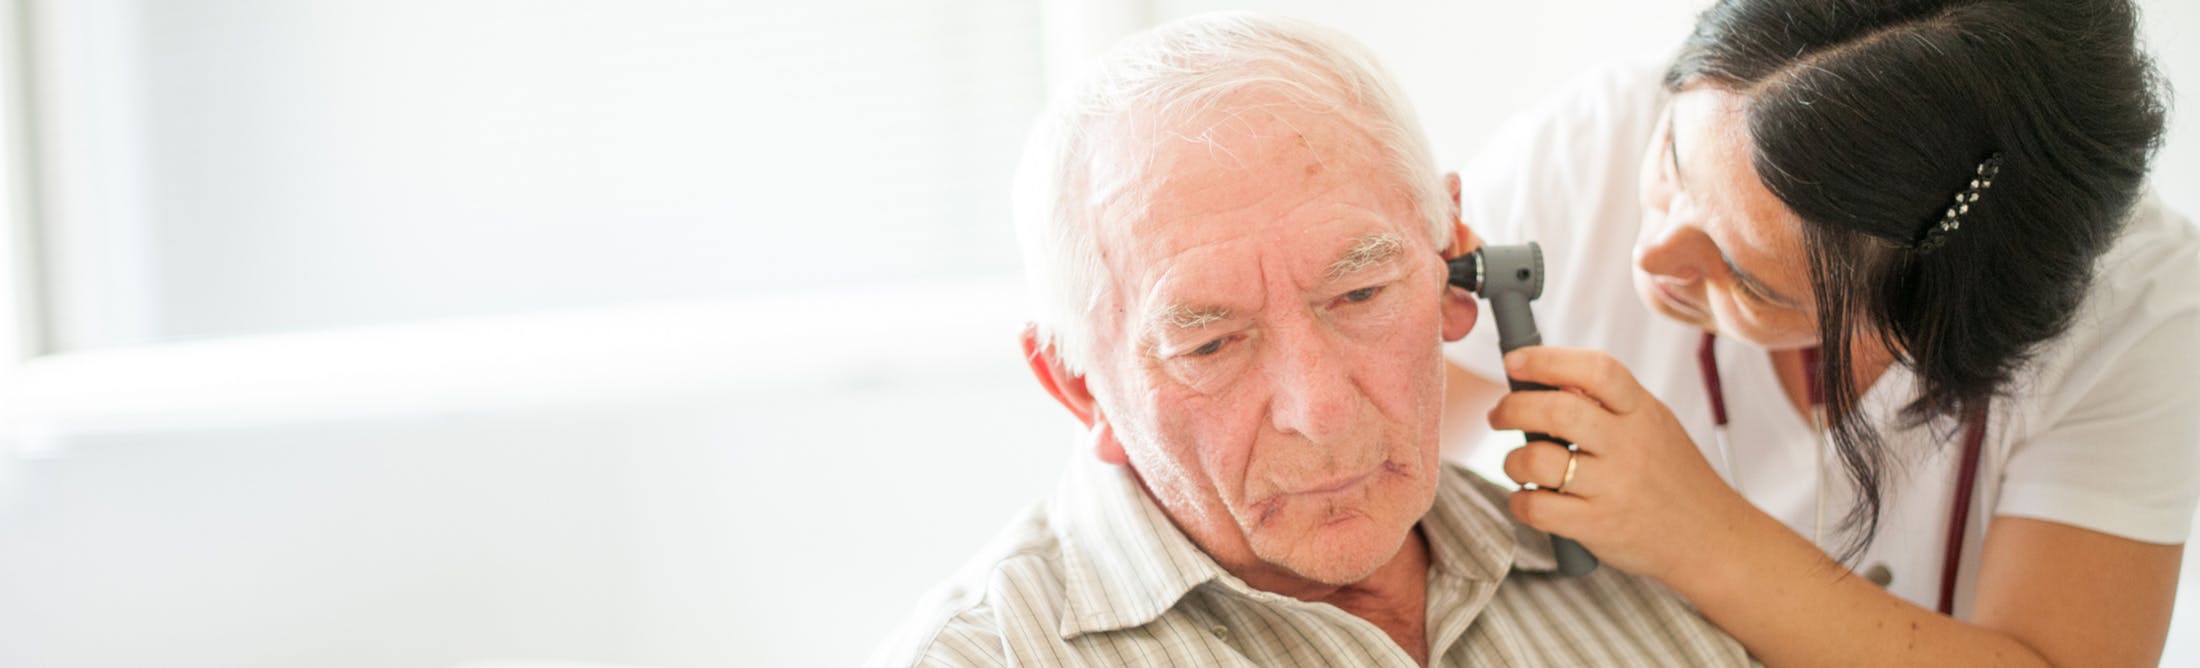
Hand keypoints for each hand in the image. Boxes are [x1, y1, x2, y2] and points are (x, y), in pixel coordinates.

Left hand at [1488, 346, 1757, 581]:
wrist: (1710, 537)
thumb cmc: (1672, 477)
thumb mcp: (1654, 425)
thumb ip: (1609, 402)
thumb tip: (1543, 378)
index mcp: (1642, 412)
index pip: (1595, 370)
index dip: (1546, 360)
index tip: (1513, 362)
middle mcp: (1629, 446)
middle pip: (1556, 412)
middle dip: (1512, 408)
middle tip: (1499, 415)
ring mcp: (1613, 487)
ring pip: (1538, 460)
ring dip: (1512, 459)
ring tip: (1518, 463)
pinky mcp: (1597, 527)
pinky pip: (1538, 508)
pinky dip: (1520, 502)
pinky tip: (1528, 498)